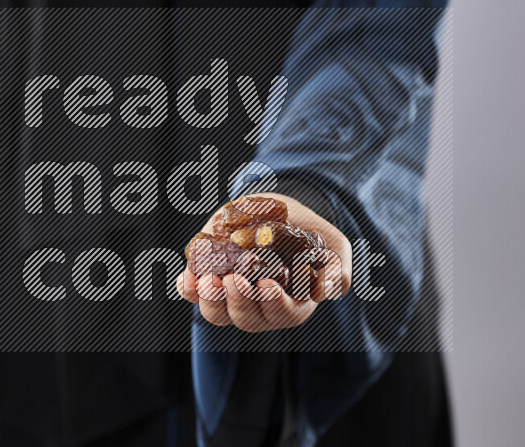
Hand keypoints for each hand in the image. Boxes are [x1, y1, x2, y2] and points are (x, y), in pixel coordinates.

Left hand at [176, 193, 351, 331]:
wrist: (278, 206)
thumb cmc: (309, 231)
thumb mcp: (333, 245)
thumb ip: (337, 269)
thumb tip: (324, 294)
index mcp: (291, 303)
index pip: (282, 315)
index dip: (273, 305)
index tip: (267, 285)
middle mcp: (259, 305)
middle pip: (247, 319)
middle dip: (238, 302)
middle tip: (233, 279)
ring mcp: (232, 294)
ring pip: (218, 313)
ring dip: (210, 300)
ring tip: (207, 280)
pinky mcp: (210, 277)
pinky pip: (193, 294)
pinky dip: (188, 289)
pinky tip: (187, 277)